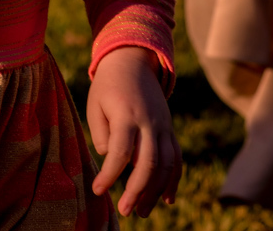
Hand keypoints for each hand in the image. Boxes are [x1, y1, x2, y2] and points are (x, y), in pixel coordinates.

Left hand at [87, 46, 180, 216]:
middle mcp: (149, 121)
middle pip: (149, 161)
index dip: (109, 175)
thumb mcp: (95, 104)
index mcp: (126, 115)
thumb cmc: (108, 86)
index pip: (120, 152)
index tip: (98, 191)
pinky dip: (174, 179)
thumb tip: (111, 158)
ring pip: (167, 163)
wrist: (134, 62)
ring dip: (156, 190)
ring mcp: (163, 126)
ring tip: (141, 211)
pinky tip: (167, 199)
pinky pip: (177, 157)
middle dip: (138, 189)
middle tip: (124, 210)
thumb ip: (102, 133)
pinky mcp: (169, 129)